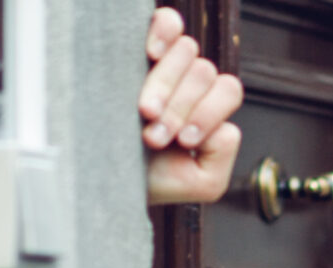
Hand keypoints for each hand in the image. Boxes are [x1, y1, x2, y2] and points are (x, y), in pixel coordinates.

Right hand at [141, 8, 242, 205]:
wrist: (103, 175)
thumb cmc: (152, 177)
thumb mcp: (202, 183)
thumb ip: (225, 156)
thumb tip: (225, 126)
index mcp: (210, 105)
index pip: (228, 90)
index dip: (208, 114)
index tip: (183, 141)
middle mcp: (192, 80)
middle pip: (205, 73)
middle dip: (180, 109)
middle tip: (154, 137)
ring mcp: (167, 60)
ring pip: (188, 51)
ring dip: (165, 85)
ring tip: (144, 114)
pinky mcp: (139, 43)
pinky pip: (168, 20)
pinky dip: (165, 32)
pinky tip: (151, 55)